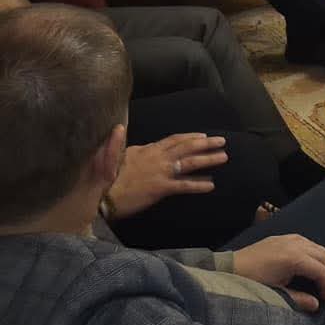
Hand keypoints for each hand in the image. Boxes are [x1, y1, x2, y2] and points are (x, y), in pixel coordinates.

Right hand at [106, 133, 227, 218]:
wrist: (100, 194)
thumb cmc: (105, 176)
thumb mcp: (115, 155)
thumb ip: (123, 144)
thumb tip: (120, 130)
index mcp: (148, 149)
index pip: (174, 140)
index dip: (190, 137)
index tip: (202, 135)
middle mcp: (158, 158)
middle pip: (187, 147)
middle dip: (206, 143)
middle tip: (222, 141)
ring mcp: (161, 172)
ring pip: (190, 162)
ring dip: (208, 159)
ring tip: (224, 157)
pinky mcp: (161, 187)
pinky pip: (184, 185)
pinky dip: (198, 184)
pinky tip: (211, 185)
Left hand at [232, 234, 324, 312]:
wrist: (230, 267)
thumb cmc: (253, 281)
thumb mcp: (275, 292)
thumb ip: (297, 298)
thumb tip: (316, 304)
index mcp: (294, 258)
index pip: (319, 270)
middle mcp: (295, 244)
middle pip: (322, 255)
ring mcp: (289, 238)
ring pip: (316, 246)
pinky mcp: (282, 237)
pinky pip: (306, 241)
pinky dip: (316, 249)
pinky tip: (317, 256)